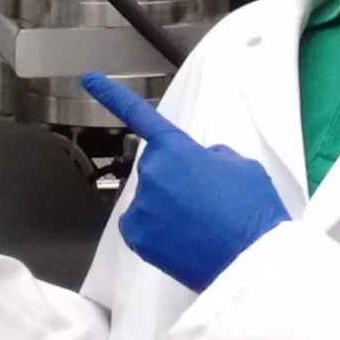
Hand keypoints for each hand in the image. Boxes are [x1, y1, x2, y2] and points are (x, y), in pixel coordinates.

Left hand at [79, 73, 287, 293]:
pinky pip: (141, 225)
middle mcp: (151, 173)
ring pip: (150, 199)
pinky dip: (156, 230)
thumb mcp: (241, 166)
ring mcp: (140, 207)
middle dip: (173, 178)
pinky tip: (182, 240)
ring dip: (167, 206)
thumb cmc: (252, 209)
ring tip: (200, 226)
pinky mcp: (136, 237)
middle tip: (206, 200)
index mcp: (176, 149)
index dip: (112, 96)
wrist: (250, 261)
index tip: (87, 79)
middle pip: (156, 168)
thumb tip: (198, 164)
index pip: (141, 116)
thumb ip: (210, 156)